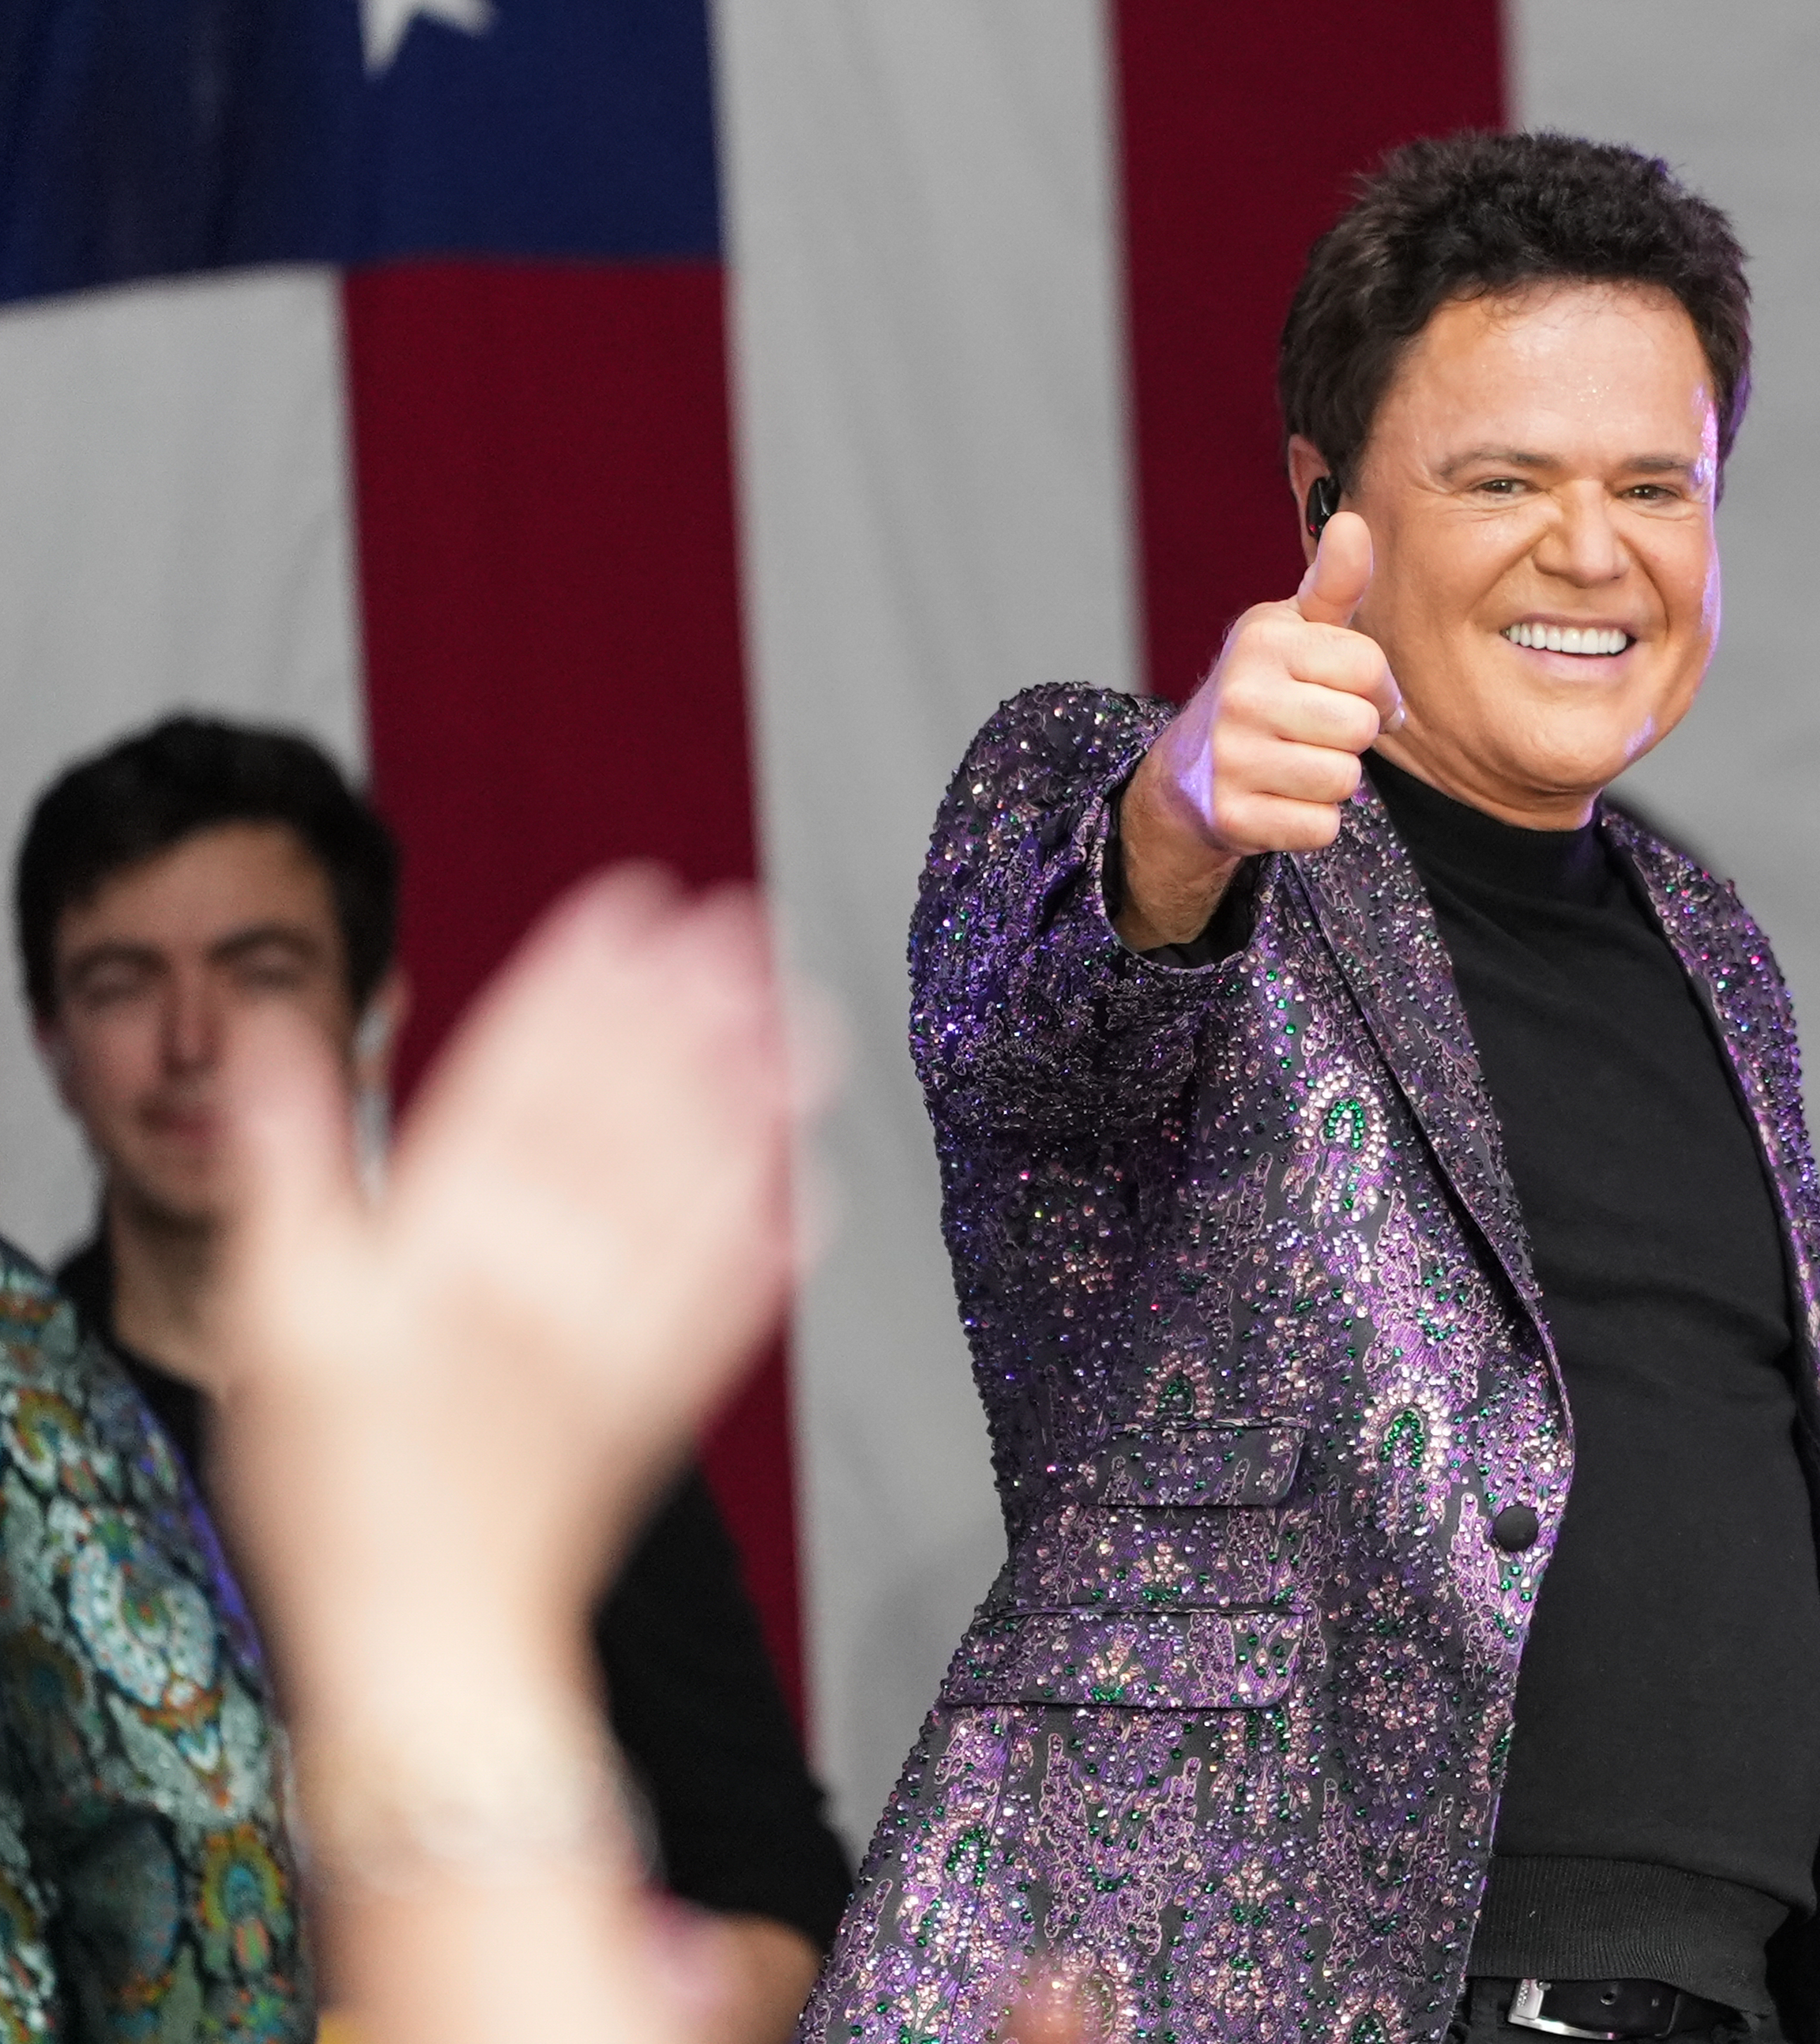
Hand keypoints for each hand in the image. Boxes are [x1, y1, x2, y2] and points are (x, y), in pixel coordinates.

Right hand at [213, 869, 824, 1725]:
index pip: (529, 1077)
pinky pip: (735, 1303)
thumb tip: (279, 1038)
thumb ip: (286, 1166)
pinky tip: (815, 1185)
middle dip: (685, 1011)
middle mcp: (554, 1275)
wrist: (426, 1653)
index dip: (583, 982)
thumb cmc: (332, 1492)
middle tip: (739, 923)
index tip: (632, 903)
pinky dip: (777, 1239)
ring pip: (700, 1191)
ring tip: (804, 1021)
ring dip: (755, 1100)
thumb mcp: (268, 1316)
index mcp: (451, 1242)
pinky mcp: (665, 1403)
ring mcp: (623, 1339)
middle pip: (631, 1113)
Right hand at [1115, 510, 1403, 948]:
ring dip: (1332, 781)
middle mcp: (1241, 692)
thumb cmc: (1266, 691)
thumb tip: (1353, 522)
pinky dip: (1312, 822)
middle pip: (1361, 727)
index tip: (1349, 693)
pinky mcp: (1233, 816)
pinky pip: (1321, 828)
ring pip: (1344, 781)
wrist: (1191, 772)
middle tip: (1314, 733)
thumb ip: (1334, 584)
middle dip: (1351, 736)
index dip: (1375, 688)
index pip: (1369, 667)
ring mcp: (1232, 756)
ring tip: (1295, 763)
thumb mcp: (1296, 631)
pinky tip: (1280, 799)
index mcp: (1264, 638)